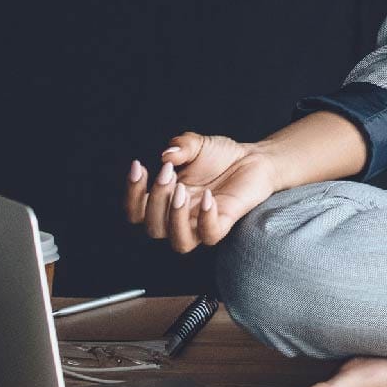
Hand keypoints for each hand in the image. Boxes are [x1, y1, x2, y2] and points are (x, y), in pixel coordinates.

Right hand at [121, 131, 281, 254]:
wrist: (254, 157)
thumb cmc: (221, 155)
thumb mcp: (196, 144)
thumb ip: (180, 146)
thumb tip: (167, 154)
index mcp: (166, 201)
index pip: (137, 212)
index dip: (132, 194)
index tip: (139, 166)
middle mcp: (181, 217)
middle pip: (154, 228)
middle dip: (155, 199)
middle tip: (168, 171)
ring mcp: (202, 223)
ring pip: (180, 243)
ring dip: (175, 217)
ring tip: (182, 189)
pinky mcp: (224, 224)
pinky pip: (210, 235)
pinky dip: (206, 219)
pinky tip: (208, 196)